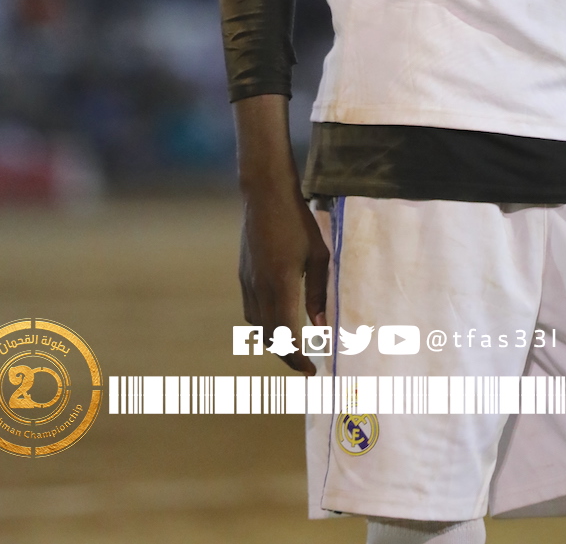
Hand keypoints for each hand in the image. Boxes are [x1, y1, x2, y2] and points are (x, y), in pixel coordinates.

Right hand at [239, 183, 328, 374]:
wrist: (265, 195)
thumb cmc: (298, 221)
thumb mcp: (319, 256)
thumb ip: (319, 292)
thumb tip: (322, 326)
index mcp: (281, 284)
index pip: (287, 334)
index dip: (298, 357)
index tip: (312, 370)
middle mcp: (260, 288)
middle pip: (270, 336)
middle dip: (287, 355)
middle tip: (305, 364)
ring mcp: (247, 282)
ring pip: (258, 325)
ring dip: (274, 340)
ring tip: (294, 345)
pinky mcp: (243, 275)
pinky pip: (251, 310)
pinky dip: (265, 323)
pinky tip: (278, 320)